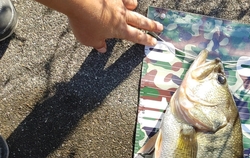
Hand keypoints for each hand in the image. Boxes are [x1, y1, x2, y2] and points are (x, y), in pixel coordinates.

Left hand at [37, 0, 162, 52]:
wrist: (77, 1)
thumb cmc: (82, 22)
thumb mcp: (87, 39)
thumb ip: (97, 44)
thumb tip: (102, 48)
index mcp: (119, 29)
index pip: (136, 36)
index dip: (146, 40)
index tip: (154, 41)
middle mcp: (122, 15)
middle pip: (140, 21)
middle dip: (151, 25)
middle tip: (160, 27)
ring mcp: (116, 2)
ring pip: (130, 5)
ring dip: (134, 7)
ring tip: (135, 7)